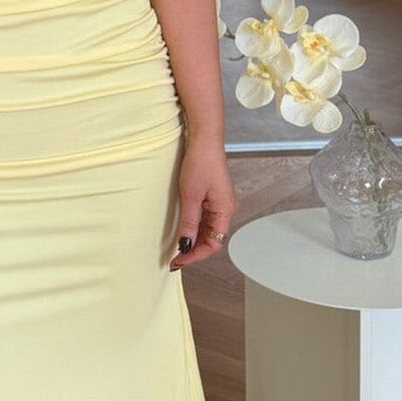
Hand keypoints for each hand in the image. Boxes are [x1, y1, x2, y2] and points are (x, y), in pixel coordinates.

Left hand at [169, 138, 235, 269]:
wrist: (204, 140)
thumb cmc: (201, 162)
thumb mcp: (190, 196)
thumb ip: (189, 223)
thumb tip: (185, 245)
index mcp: (225, 211)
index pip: (214, 244)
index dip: (196, 255)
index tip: (178, 260)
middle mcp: (226, 209)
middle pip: (212, 239)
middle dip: (194, 250)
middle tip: (175, 258)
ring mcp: (221, 203)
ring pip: (209, 230)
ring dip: (194, 240)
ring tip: (177, 247)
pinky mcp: (214, 197)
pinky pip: (206, 219)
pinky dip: (195, 228)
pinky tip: (184, 231)